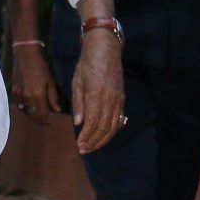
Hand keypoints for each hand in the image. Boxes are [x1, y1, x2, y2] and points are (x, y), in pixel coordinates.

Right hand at [11, 47, 62, 119]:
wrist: (25, 55)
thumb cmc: (41, 67)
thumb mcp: (51, 81)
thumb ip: (53, 98)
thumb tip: (57, 110)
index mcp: (37, 96)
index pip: (41, 115)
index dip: (45, 121)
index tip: (49, 122)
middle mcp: (26, 97)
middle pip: (32, 115)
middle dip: (39, 119)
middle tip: (44, 119)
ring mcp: (18, 94)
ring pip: (25, 110)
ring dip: (31, 113)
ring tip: (37, 111)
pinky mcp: (14, 90)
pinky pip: (19, 103)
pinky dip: (24, 106)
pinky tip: (29, 103)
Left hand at [71, 30, 124, 153]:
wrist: (105, 49)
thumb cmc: (87, 64)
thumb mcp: (77, 82)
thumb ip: (78, 103)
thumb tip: (78, 123)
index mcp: (96, 93)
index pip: (93, 122)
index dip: (86, 136)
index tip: (79, 145)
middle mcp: (110, 98)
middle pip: (104, 127)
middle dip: (94, 142)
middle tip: (84, 149)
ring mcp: (118, 99)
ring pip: (113, 126)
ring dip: (103, 139)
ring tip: (92, 147)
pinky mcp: (122, 99)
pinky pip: (119, 120)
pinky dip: (111, 131)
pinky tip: (103, 137)